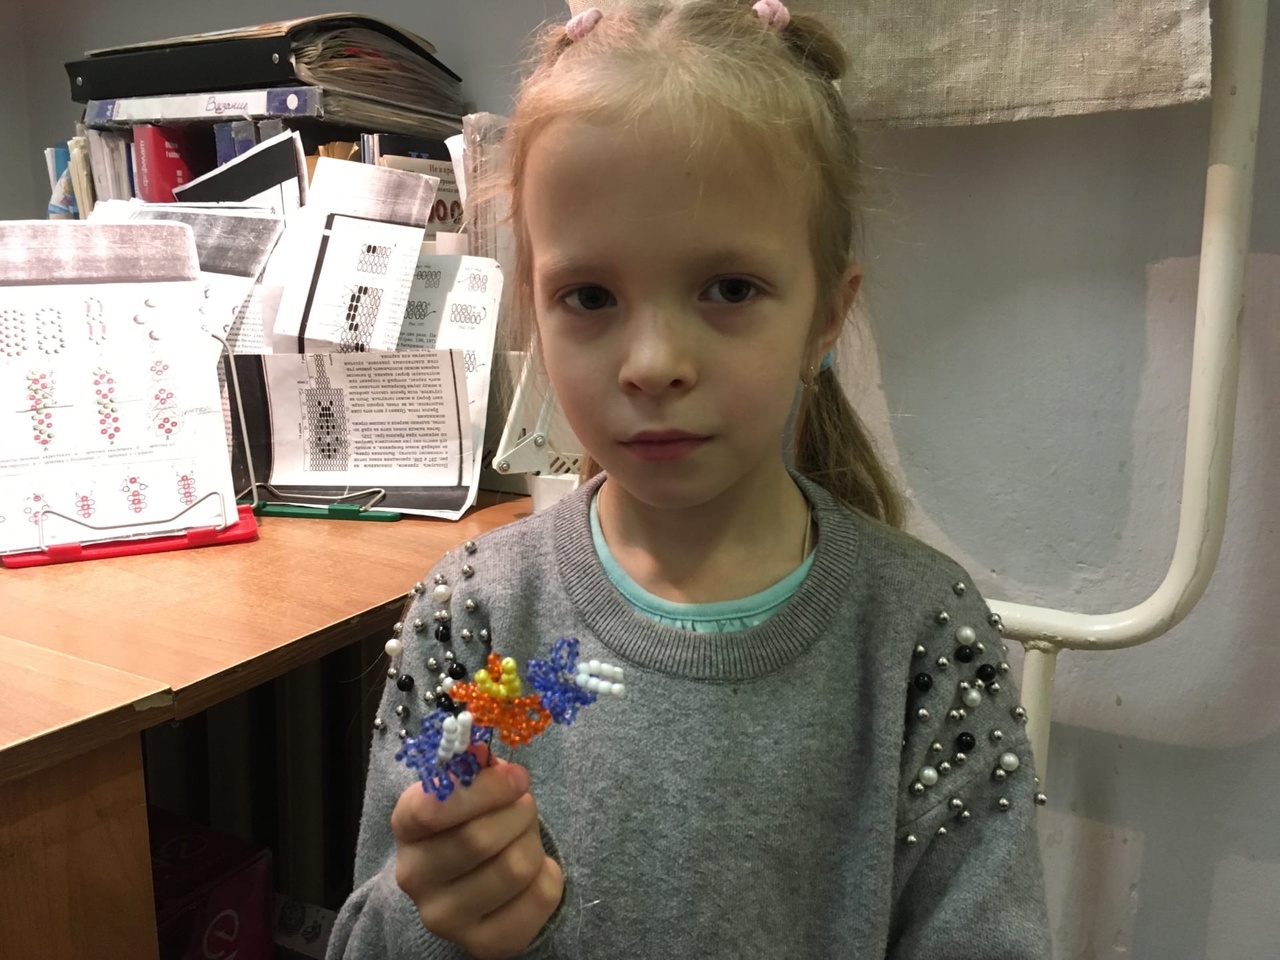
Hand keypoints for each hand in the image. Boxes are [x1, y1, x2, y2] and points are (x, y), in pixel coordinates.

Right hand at [392, 747, 564, 959]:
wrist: (467, 880)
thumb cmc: (469, 819)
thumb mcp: (465, 786)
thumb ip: (472, 766)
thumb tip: (480, 750)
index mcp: (406, 827)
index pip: (433, 808)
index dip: (486, 788)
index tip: (515, 777)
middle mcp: (414, 877)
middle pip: (480, 839)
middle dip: (518, 811)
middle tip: (525, 802)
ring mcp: (445, 918)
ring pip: (514, 868)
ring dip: (533, 841)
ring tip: (525, 835)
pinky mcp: (483, 944)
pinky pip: (539, 898)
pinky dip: (550, 874)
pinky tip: (535, 869)